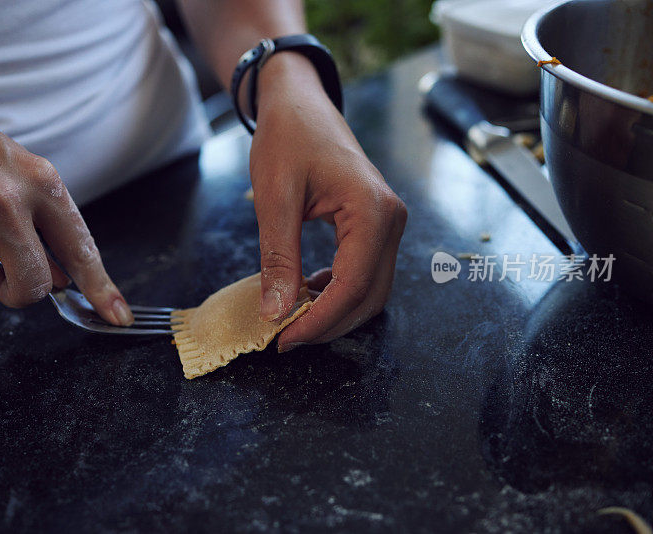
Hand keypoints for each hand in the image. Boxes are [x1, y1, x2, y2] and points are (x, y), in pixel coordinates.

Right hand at [0, 55, 132, 324]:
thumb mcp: (12, 168)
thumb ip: (41, 222)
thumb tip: (62, 278)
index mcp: (39, 181)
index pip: (80, 246)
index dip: (102, 287)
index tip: (118, 316)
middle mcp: (5, 201)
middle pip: (33, 285)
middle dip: (16, 291)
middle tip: (0, 275)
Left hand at [249, 53, 406, 349]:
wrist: (299, 103)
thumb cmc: (287, 138)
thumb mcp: (275, 198)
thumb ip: (279, 257)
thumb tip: (276, 312)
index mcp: (372, 211)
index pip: (354, 285)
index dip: (320, 320)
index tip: (284, 338)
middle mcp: (391, 220)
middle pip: (370, 295)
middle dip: (329, 324)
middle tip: (286, 337)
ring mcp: (388, 223)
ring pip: (371, 290)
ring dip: (336, 312)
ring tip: (294, 318)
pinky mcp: (377, 225)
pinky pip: (365, 272)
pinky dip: (339, 292)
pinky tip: (309, 291)